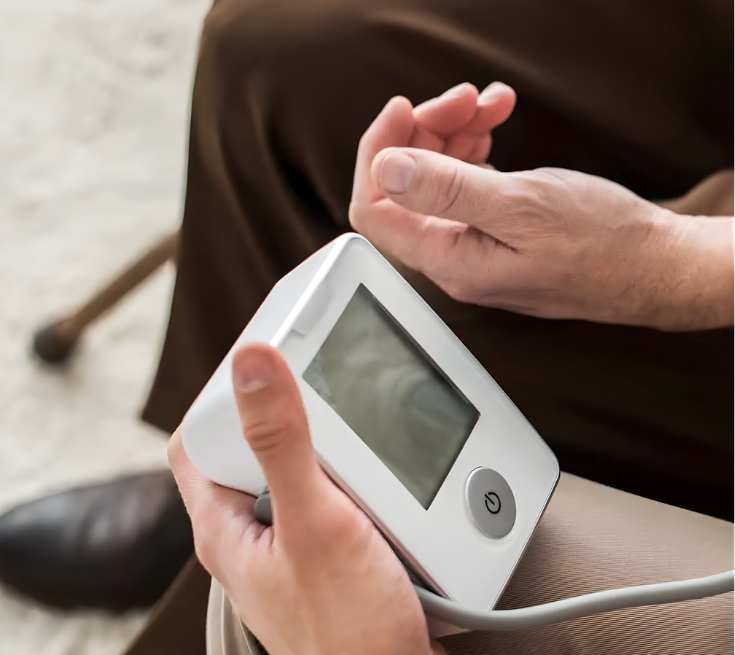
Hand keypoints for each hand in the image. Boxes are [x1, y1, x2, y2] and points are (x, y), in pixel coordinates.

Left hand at [168, 343, 444, 654]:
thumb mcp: (314, 524)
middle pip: (253, 450)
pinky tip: (389, 484)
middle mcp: (252, 534)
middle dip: (289, 416)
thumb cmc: (348, 634)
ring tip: (366, 436)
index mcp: (225, 526)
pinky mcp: (331, 555)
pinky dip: (361, 481)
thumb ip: (282, 444)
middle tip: (325, 385)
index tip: (261, 361)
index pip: (197, 441)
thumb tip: (251, 363)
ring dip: (334, 449)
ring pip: (302, 472)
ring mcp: (291, 545)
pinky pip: (338, 498)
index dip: (221, 395)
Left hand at [349, 92, 733, 330]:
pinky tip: (494, 126)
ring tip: (492, 105)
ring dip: (454, 132)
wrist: (652, 265)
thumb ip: (447, 190)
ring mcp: (472, 242)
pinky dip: (474, 147)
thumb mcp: (521, 208)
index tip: (403, 110)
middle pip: (406, 185)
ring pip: (436, 178)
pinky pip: (465, 182)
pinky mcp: (494, 229)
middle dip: (426, 130)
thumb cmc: (600, 245)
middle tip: (466, 97)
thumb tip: (384, 168)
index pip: (374, 209)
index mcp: (448, 259)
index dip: (378, 153)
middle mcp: (451, 256)